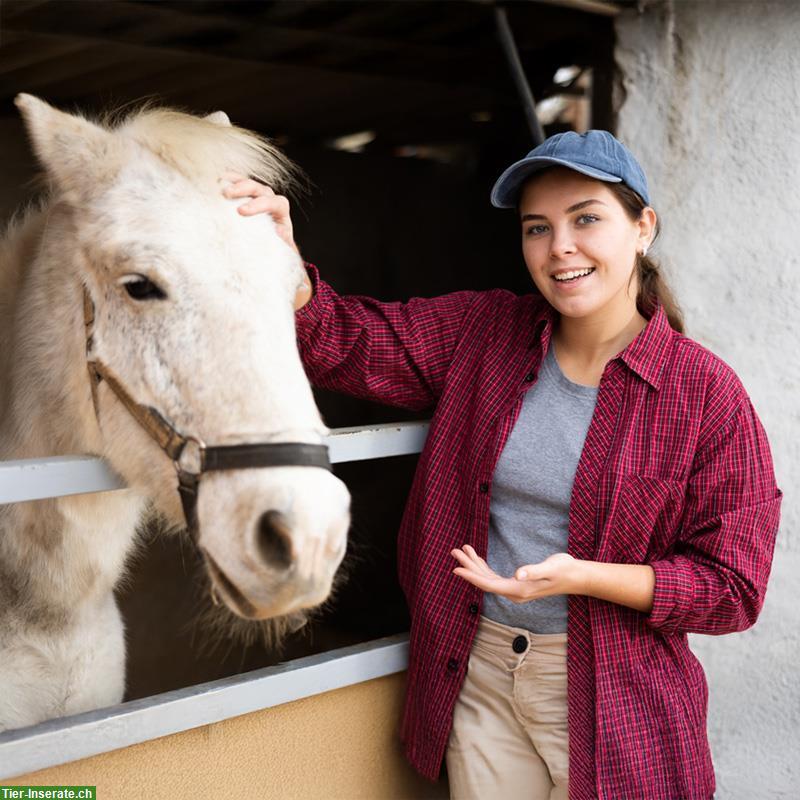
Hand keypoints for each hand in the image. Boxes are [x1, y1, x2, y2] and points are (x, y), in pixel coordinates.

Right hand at [221, 172, 311, 309]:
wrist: (270, 253)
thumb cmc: (275, 255)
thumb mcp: (281, 256)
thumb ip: (284, 248)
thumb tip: (280, 235)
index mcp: (282, 215)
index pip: (277, 203)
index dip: (261, 205)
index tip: (242, 212)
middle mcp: (270, 202)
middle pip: (262, 189)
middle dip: (245, 189)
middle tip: (227, 194)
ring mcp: (257, 198)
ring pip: (248, 183)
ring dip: (234, 182)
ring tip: (217, 184)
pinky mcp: (244, 197)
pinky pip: (237, 184)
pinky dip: (227, 181)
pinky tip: (212, 180)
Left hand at [451, 545, 582, 603]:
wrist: (575, 577)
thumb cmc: (564, 570)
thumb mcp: (550, 567)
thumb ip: (533, 571)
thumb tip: (518, 575)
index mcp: (519, 590)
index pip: (489, 584)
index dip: (471, 577)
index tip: (455, 569)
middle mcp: (514, 593)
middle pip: (485, 581)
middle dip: (468, 567)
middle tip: (454, 551)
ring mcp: (515, 590)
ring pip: (488, 579)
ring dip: (474, 565)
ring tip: (461, 550)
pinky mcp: (517, 584)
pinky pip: (495, 577)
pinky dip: (484, 567)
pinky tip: (476, 559)